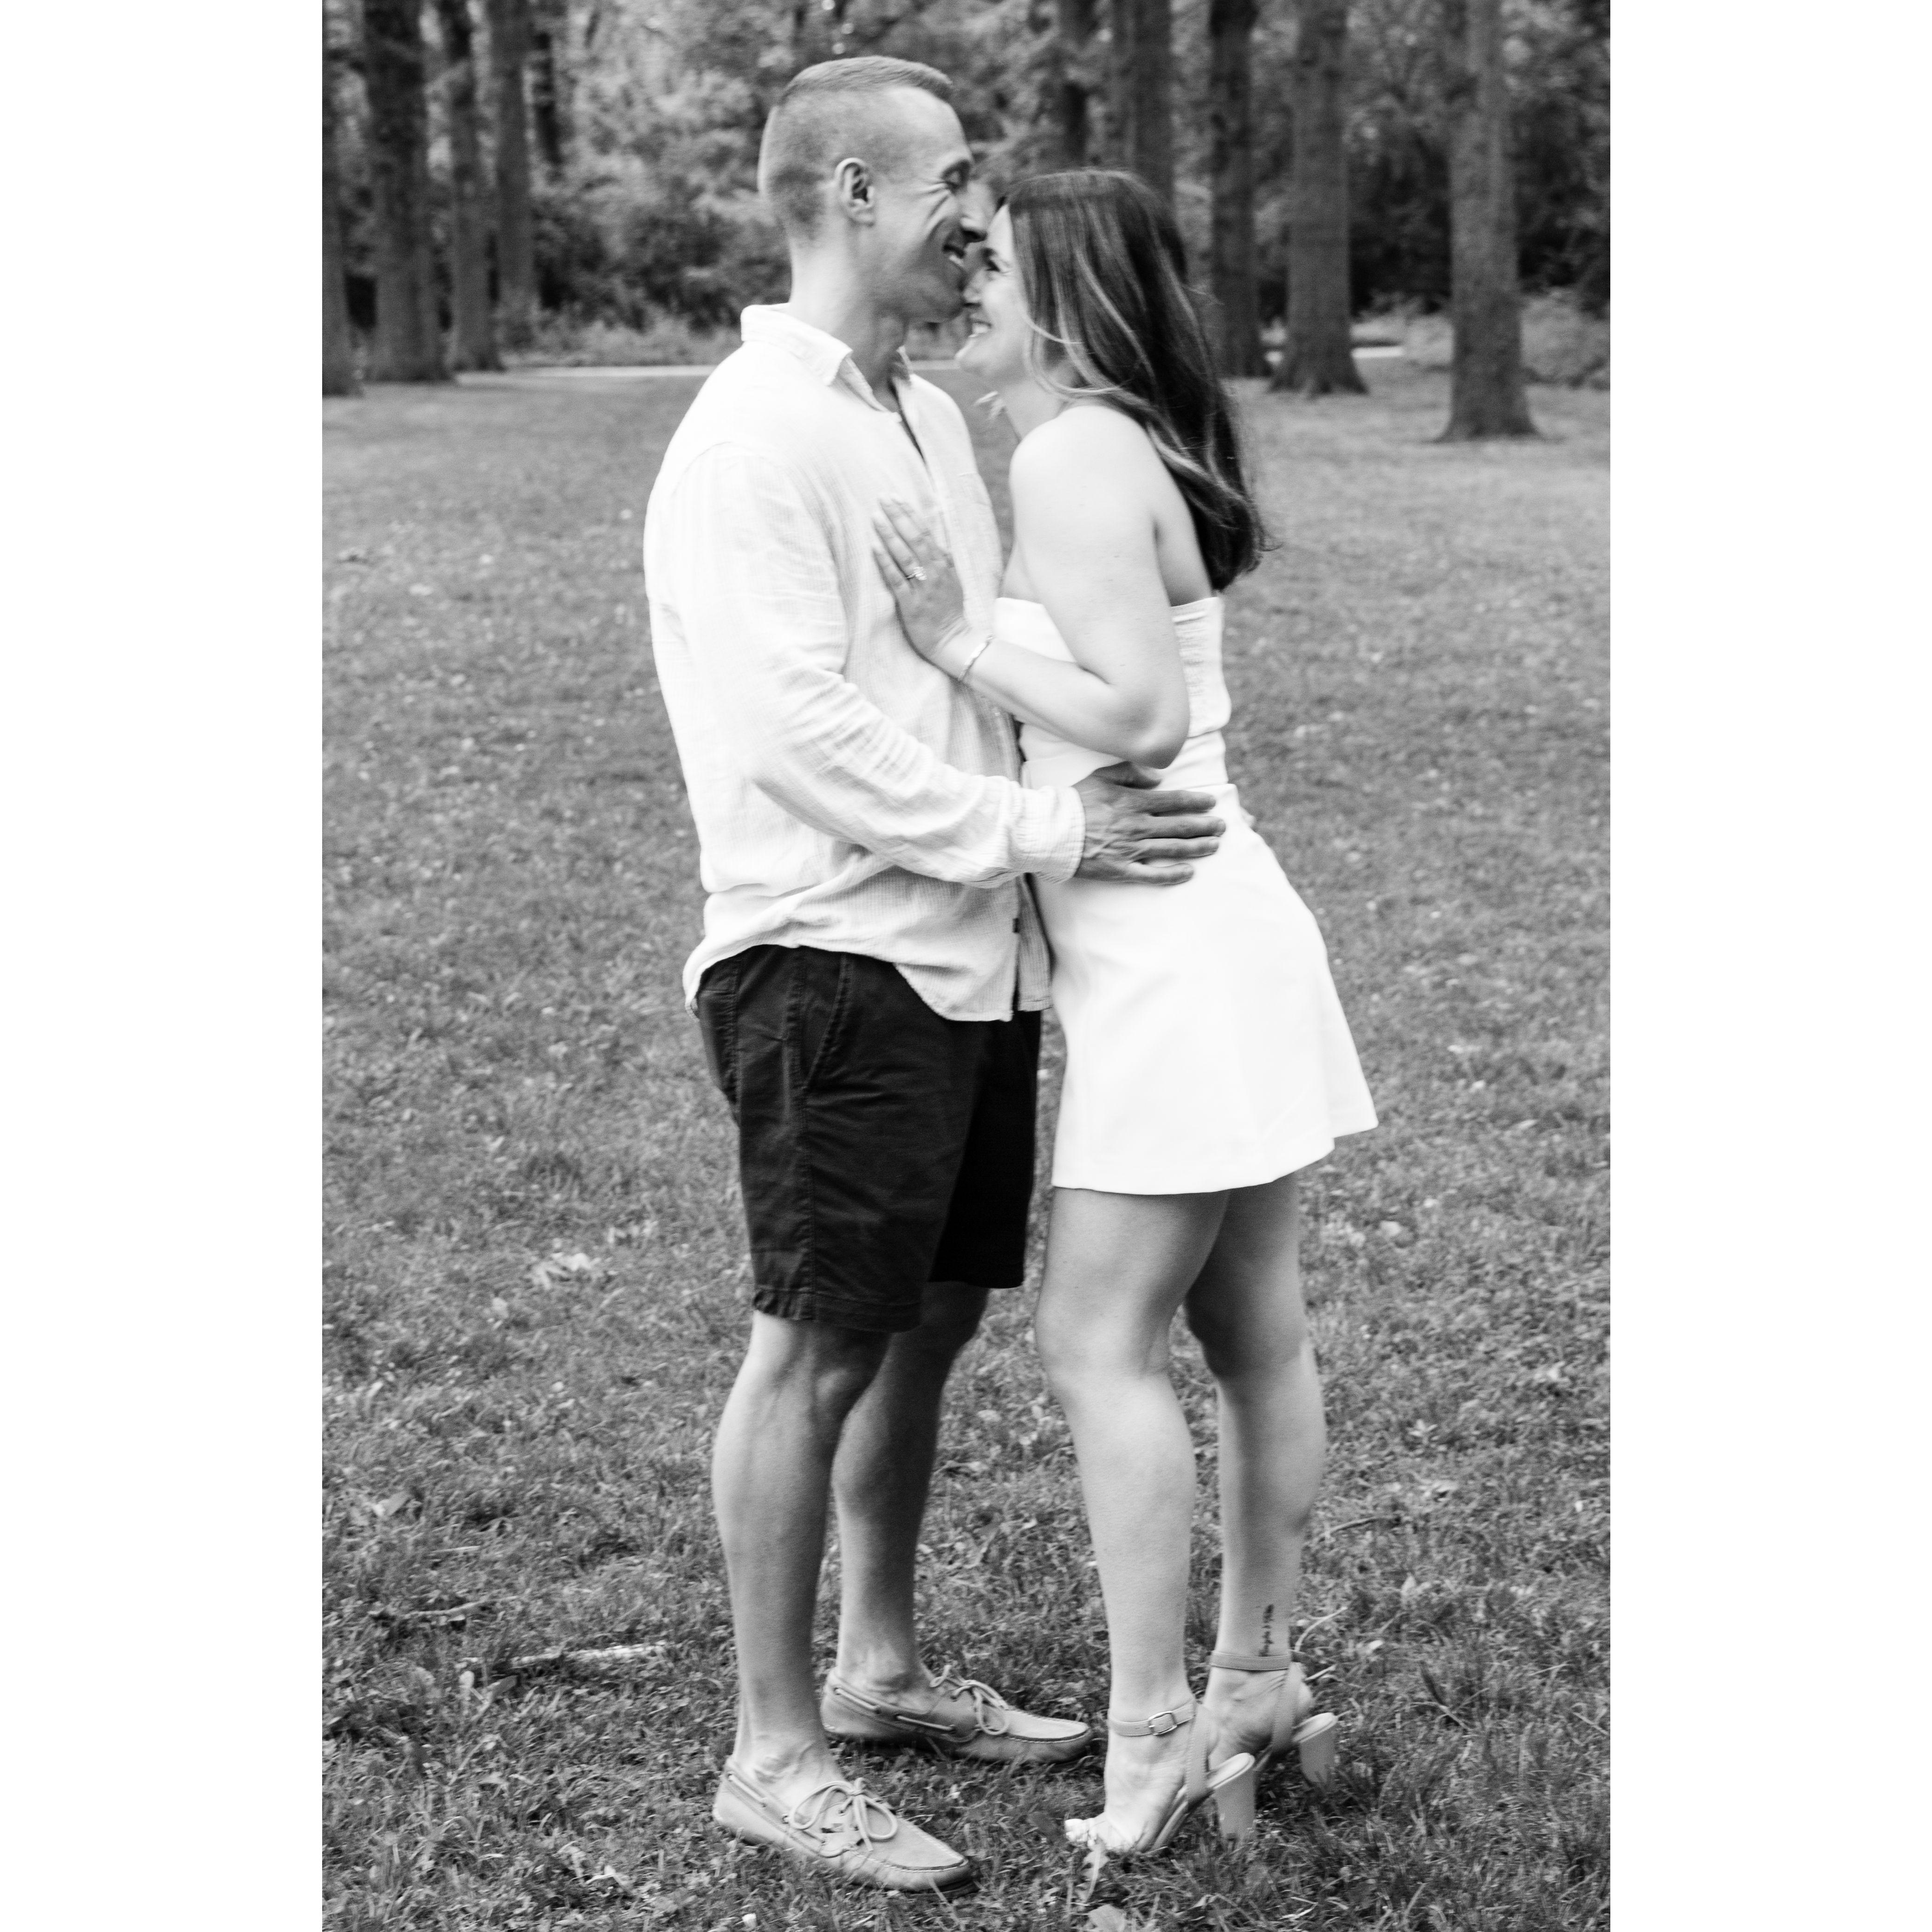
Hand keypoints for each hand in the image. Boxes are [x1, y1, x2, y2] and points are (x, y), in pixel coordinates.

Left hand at [872, 498, 972, 667]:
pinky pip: (897, 579)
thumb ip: (942, 560)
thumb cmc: (949, 612)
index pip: (925, 532)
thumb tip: (933, 540)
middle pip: (915, 538)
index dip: (910, 513)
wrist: (953, 641)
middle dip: (898, 515)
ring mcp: (923, 587)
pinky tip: (875, 546)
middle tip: (882, 497)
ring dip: (890, 533)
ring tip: (875, 516)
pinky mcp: (911, 604)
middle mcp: (934, 572)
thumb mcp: (952, 581)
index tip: (896, 497)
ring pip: (905, 554)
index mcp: (943, 564)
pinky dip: (886, 561)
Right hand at [1073, 763, 1224, 884]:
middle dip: (1204, 826)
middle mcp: (1137, 826)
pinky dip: (1172, 874)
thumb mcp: (1101, 776)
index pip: (1174, 801)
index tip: (1212, 803)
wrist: (1050, 831)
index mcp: (1133, 802)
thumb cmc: (1074, 802)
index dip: (1196, 802)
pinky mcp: (1121, 869)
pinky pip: (1152, 874)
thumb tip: (1158, 778)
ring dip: (1197, 847)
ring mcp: (1131, 849)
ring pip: (1172, 849)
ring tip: (1214, 846)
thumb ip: (1131, 773)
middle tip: (1222, 827)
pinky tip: (1188, 873)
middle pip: (1179, 826)